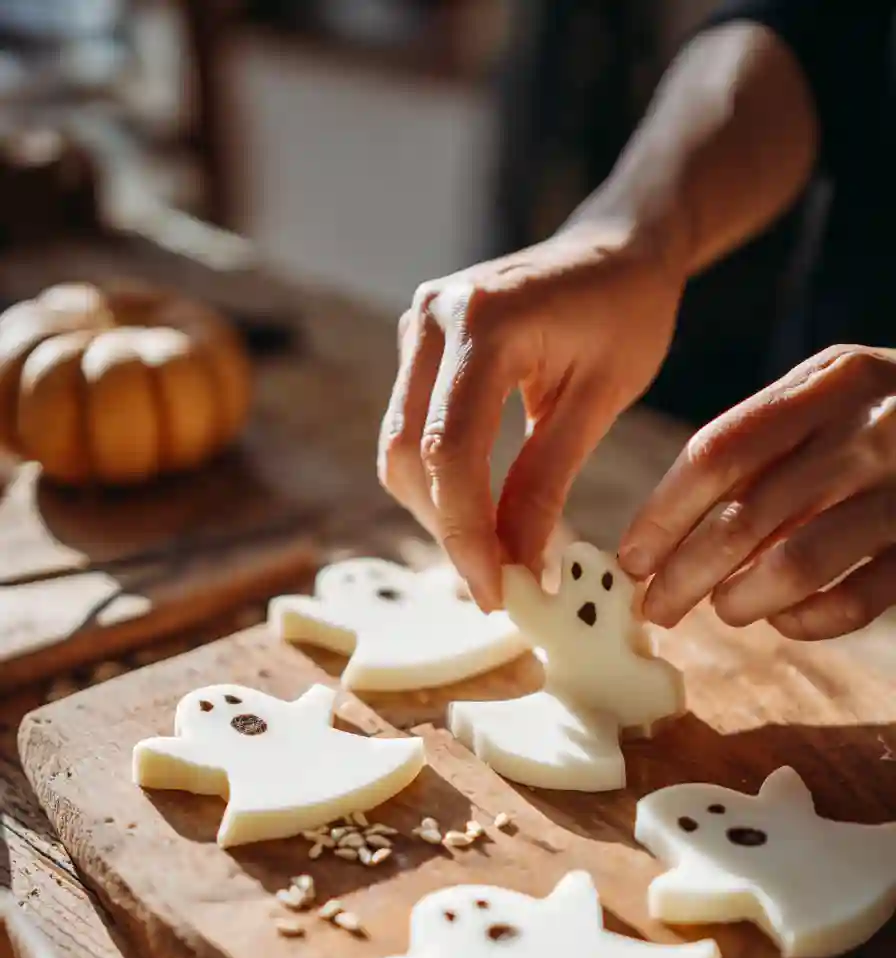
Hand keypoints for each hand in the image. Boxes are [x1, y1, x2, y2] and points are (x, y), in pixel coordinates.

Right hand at [378, 225, 682, 608]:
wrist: (618, 248)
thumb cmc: (626, 314)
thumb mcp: (598, 402)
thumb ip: (548, 483)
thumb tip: (521, 568)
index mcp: (482, 323)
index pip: (451, 451)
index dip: (468, 533)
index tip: (497, 593)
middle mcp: (431, 318)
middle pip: (410, 455)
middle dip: (449, 531)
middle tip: (496, 587)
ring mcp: (416, 328)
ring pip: (401, 450)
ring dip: (439, 513)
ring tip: (495, 558)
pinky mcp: (418, 346)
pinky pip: (412, 431)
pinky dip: (441, 483)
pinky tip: (482, 516)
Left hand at [620, 345, 895, 638]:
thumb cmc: (895, 414)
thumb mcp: (837, 397)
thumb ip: (768, 443)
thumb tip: (672, 534)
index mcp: (830, 383)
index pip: (717, 452)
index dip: (662, 514)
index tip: (630, 561)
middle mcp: (871, 429)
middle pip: (746, 515)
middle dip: (685, 574)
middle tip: (659, 610)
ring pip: (799, 562)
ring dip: (743, 599)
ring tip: (725, 611)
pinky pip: (859, 599)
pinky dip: (809, 621)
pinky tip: (786, 622)